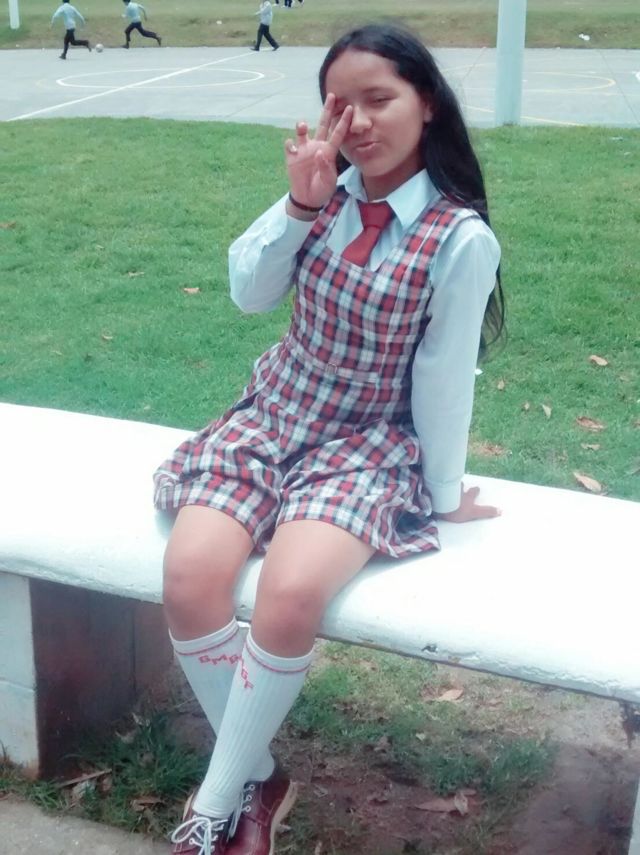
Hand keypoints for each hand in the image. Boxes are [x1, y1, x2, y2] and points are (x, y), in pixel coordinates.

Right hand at [284, 93, 352, 209]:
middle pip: (323, 124)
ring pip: (303, 131)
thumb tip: (318, 152)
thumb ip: (325, 167)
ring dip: (302, 126)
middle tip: (332, 96)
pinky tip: (292, 148)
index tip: (350, 108)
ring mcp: (304, 150)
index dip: (344, 121)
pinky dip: (290, 144)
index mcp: (329, 152)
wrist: (307, 199)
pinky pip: (290, 145)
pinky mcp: (292, 156)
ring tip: (303, 126)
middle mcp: (317, 146)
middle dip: (327, 110)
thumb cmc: (322, 189)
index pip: (338, 134)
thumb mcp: (328, 181)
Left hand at [434, 484, 500, 523]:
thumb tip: (502, 511)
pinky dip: (434, 487)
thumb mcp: (474, 513)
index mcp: (466, 497)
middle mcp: (457, 491)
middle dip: (461, 484)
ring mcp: (445, 489)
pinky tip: (432, 488)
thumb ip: (487, 512)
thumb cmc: (458, 510)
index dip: (475, 491)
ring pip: (448, 485)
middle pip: (460, 485)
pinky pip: (435, 486)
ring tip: (446, 485)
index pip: (473, 492)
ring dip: (448, 485)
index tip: (477, 488)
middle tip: (461, 483)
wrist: (441, 504)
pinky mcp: (434, 491)